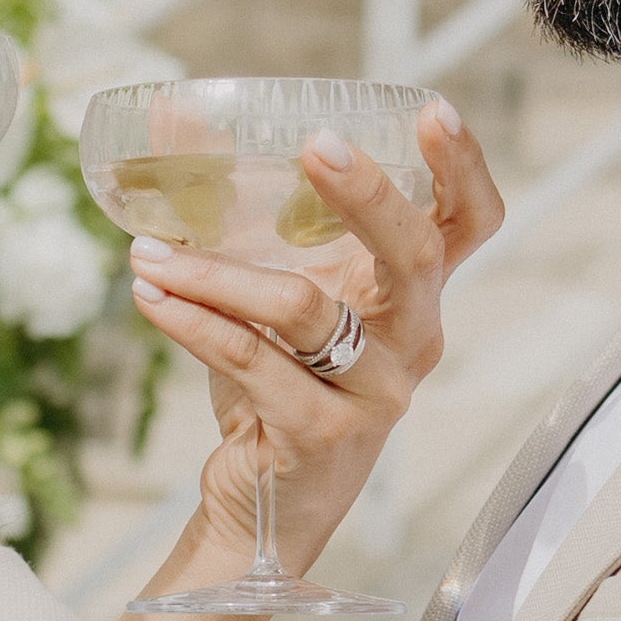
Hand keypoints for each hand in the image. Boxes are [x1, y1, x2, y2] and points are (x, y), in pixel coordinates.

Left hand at [129, 100, 505, 583]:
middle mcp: (412, 342)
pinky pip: (254, 361)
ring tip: (149, 251)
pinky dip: (193, 322)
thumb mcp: (268, 289)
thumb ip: (235, 210)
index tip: (432, 112)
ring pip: (307, 309)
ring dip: (216, 272)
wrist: (261, 508)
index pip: (471, 225)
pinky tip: (150, 296)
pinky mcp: (322, 434)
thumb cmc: (276, 385)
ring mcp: (375, 393)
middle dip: (368, 194)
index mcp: (413, 298)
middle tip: (313, 147)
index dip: (465, 167)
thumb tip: (178, 112)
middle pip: (415, 255)